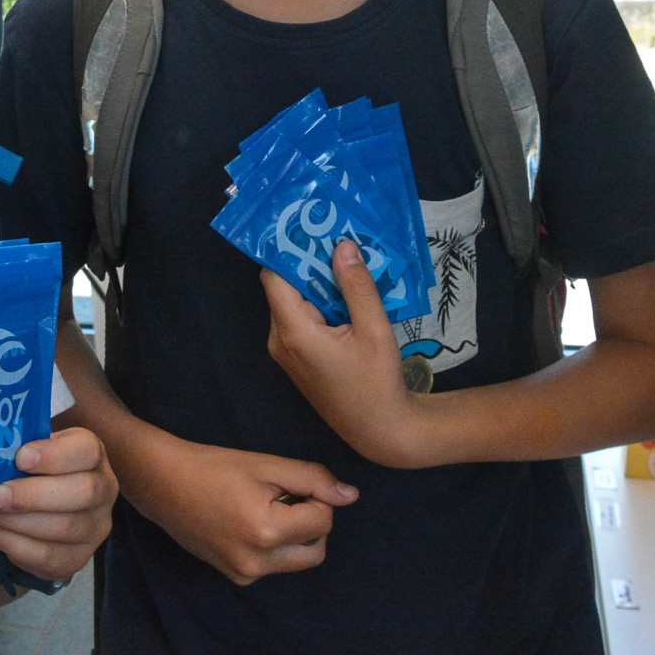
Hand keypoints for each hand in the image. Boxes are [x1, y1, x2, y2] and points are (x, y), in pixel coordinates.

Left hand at [0, 426, 117, 582]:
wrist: (45, 510)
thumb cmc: (36, 472)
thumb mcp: (33, 451)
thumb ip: (17, 450)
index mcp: (93, 456)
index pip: (87, 451)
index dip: (54, 456)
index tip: (20, 458)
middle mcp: (104, 491)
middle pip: (82, 493)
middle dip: (33, 495)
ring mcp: (95, 528)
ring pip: (63, 528)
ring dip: (16, 522)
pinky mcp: (78, 559)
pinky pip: (48, 556)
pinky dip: (13, 544)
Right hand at [122, 433, 357, 585]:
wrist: (163, 485)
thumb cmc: (215, 467)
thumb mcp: (266, 464)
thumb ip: (313, 479)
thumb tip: (352, 496)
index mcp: (267, 532)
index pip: (324, 520)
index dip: (315, 495)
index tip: (288, 482)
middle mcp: (258, 562)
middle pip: (317, 550)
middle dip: (312, 522)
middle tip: (285, 496)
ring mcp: (245, 574)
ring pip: (296, 559)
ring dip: (294, 535)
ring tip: (264, 508)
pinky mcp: (235, 577)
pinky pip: (273, 565)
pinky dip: (274, 545)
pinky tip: (247, 522)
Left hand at [264, 239, 428, 469]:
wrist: (379, 431)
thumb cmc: (378, 383)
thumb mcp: (374, 331)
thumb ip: (357, 286)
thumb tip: (342, 245)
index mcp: (294, 332)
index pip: (275, 276)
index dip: (289, 249)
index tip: (309, 224)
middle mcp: (280, 340)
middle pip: (284, 286)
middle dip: (309, 261)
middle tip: (336, 234)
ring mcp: (286, 351)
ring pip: (294, 301)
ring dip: (317, 282)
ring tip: (346, 260)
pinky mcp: (297, 357)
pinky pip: (301, 318)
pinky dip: (320, 302)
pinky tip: (347, 292)